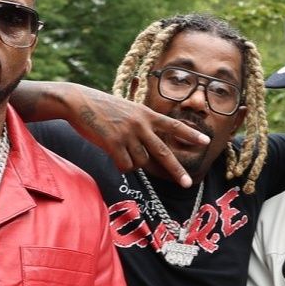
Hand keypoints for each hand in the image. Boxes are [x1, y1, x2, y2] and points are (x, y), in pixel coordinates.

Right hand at [67, 91, 208, 187]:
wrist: (78, 102)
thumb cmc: (102, 108)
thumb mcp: (127, 111)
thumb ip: (141, 127)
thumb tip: (148, 154)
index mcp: (146, 114)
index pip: (173, 125)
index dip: (190, 134)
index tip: (206, 142)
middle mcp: (141, 124)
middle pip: (163, 152)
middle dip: (176, 170)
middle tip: (187, 183)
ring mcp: (128, 134)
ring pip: (140, 162)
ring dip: (131, 161)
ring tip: (118, 147)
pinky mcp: (114, 143)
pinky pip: (125, 165)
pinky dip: (120, 164)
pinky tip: (111, 152)